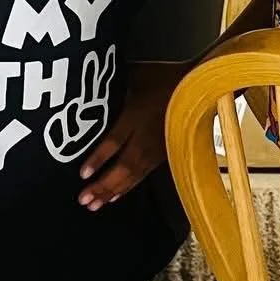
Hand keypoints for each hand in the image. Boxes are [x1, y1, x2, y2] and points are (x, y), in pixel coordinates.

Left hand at [78, 61, 184, 211]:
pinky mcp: (162, 155)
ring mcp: (156, 148)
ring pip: (132, 175)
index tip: (83, 173)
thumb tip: (93, 83)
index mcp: (138, 116)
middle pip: (124, 166)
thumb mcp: (138, 76)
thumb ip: (117, 83)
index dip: (100, 158)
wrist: (197, 88)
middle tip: (83, 199)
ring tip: (94, 204)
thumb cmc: (166, 78)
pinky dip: (127, 187)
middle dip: (103, 185)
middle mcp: (147, 137)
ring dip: (112, 191)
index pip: (116, 141)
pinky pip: (142, 175)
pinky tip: (115, 196)